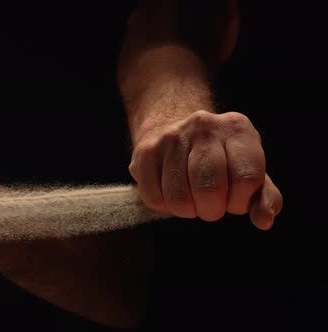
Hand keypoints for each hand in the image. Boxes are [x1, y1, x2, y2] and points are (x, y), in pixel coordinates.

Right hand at [129, 111, 282, 229]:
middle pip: (209, 190)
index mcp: (237, 128)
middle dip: (212, 210)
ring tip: (190, 198)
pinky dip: (164, 205)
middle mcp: (204, 126)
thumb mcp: (248, 171)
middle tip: (211, 205)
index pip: (246, 179)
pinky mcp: (145, 151)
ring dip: (187, 210)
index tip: (234, 199)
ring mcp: (171, 136)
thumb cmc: (219, 159)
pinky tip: (170, 191)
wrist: (174, 130)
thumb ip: (264, 197)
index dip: (240, 202)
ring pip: (178, 199)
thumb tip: (264, 220)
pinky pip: (153, 198)